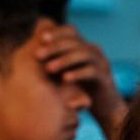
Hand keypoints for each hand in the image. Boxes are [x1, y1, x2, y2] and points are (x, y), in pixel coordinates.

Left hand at [34, 25, 127, 139]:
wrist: (104, 108)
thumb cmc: (82, 89)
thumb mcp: (66, 72)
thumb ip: (55, 62)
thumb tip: (33, 53)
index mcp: (84, 47)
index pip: (71, 32)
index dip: (56, 33)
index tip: (40, 39)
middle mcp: (94, 52)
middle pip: (74, 42)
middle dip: (54, 47)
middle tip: (38, 55)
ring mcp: (101, 64)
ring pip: (83, 54)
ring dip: (64, 60)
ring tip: (48, 69)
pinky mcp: (105, 78)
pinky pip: (92, 71)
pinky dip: (77, 73)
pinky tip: (65, 79)